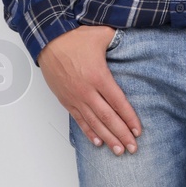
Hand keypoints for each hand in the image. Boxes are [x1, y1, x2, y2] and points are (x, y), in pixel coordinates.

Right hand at [39, 26, 140, 154]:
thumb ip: (119, 39)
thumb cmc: (74, 38)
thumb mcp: (101, 35)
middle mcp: (87, 91)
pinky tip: (97, 142)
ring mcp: (75, 98)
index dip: (129, 118)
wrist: (48, 41)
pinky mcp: (66, 100)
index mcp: (99, 76)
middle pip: (108, 118)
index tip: (138, 131)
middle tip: (132, 148)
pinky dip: (88, 132)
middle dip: (121, 135)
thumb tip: (134, 35)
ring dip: (107, 138)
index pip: (118, 103)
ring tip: (118, 151)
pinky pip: (79, 120)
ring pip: (94, 123)